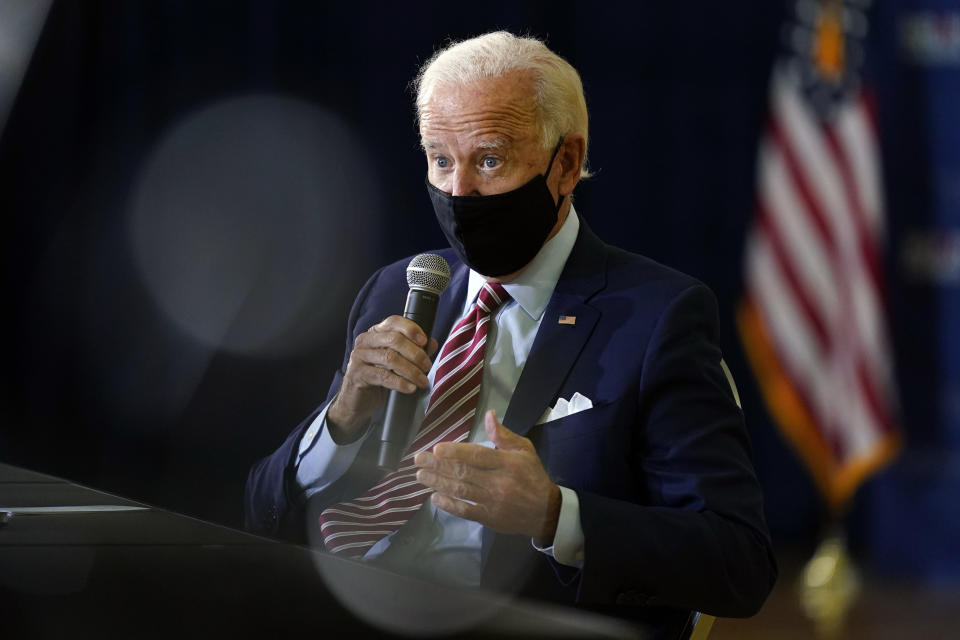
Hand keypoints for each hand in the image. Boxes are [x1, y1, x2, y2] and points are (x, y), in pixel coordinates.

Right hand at [328, 316, 437, 439]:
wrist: (357, 402)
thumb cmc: (378, 378)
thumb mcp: (397, 363)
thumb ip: (414, 351)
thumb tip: (431, 343)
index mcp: (375, 333)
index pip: (393, 322)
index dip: (411, 329)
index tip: (424, 341)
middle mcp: (365, 341)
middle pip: (394, 339)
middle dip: (415, 353)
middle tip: (427, 366)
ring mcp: (359, 357)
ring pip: (390, 358)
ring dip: (411, 370)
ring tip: (422, 380)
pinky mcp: (357, 374)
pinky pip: (382, 376)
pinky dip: (400, 383)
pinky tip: (410, 388)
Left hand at [414, 410, 561, 540]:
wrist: (545, 511)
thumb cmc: (532, 475)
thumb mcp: (524, 450)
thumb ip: (503, 435)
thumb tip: (489, 415)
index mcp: (507, 463)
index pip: (478, 456)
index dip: (456, 452)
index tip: (437, 448)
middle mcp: (498, 483)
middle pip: (464, 473)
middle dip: (438, 466)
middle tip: (419, 459)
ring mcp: (492, 502)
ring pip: (461, 491)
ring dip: (438, 483)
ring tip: (420, 476)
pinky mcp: (488, 518)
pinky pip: (465, 511)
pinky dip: (449, 505)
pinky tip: (434, 497)